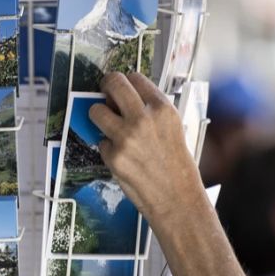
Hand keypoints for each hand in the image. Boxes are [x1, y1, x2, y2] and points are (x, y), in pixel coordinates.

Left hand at [89, 72, 205, 222]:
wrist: (176, 198)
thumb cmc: (177, 165)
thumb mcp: (173, 127)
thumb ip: (151, 111)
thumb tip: (123, 99)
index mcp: (162, 108)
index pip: (134, 77)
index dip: (126, 82)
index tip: (121, 88)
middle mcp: (143, 118)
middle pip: (113, 83)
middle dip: (106, 86)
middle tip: (105, 94)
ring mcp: (126, 137)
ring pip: (96, 110)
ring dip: (100, 116)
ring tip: (110, 127)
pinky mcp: (113, 156)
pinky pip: (101, 142)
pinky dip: (108, 148)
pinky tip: (123, 157)